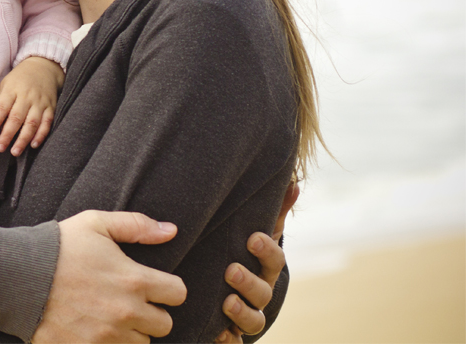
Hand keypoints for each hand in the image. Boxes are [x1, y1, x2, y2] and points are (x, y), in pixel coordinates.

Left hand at [0, 57, 63, 155]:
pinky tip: (34, 145)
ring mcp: (40, 103)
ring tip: (15, 151)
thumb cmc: (20, 79)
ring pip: (32, 123)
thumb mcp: (5, 84)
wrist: (44, 67)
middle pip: (16, 118)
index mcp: (12, 89)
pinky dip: (41, 135)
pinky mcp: (51, 107)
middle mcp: (27, 96)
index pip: (2, 107)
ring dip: (23, 139)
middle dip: (8, 135)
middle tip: (0, 148)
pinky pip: (47, 123)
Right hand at [32, 210, 185, 342]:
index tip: (154, 285)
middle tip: (129, 302)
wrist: (17, 277)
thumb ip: (136, 225)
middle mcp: (127, 312)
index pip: (178, 293)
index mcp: (134, 280)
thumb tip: (171, 230)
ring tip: (109, 316)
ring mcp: (108, 336)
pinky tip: (96, 331)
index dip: (168, 287)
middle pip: (164, 324)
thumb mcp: (95, 223)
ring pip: (141, 343)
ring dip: (131, 332)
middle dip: (151, 313)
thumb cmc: (58, 247)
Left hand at [215, 182, 297, 341]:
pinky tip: (216, 334)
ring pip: (253, 321)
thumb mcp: (250, 231)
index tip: (252, 237)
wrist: (221, 288)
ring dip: (242, 312)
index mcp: (264, 269)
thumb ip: (271, 210)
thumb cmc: (238, 253)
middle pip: (263, 293)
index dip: (267, 250)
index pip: (274, 260)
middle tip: (230, 270)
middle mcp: (259, 294)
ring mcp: (245, 316)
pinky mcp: (229, 333)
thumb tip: (293, 182)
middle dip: (249, 282)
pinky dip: (226, 340)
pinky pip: (233, 343)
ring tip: (226, 302)